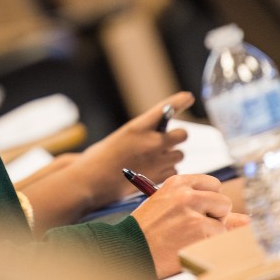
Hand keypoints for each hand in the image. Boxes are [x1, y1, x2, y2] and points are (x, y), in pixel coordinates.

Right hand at [17, 93, 192, 233]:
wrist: (91, 182)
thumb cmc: (99, 159)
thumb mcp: (120, 138)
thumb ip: (141, 134)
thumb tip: (159, 137)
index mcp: (138, 127)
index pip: (165, 108)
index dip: (179, 101)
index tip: (188, 97)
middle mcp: (152, 141)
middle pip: (182, 134)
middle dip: (176, 138)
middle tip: (165, 143)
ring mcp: (158, 160)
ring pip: (179, 154)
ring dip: (170, 157)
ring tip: (151, 162)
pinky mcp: (161, 178)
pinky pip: (175, 172)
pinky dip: (166, 172)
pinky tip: (150, 174)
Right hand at [131, 174, 234, 278]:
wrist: (131, 248)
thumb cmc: (148, 229)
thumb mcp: (170, 208)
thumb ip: (203, 207)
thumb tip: (246, 220)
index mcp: (176, 183)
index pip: (212, 184)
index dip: (209, 200)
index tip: (199, 210)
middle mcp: (185, 193)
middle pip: (223, 201)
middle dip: (214, 216)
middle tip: (192, 226)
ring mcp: (193, 211)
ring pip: (224, 221)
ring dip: (212, 232)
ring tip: (188, 236)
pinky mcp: (199, 230)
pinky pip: (220, 237)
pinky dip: (208, 245)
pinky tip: (188, 245)